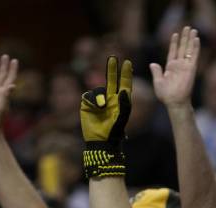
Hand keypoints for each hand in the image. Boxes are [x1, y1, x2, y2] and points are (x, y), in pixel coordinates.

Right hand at [81, 56, 131, 176]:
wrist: (100, 141)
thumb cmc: (114, 131)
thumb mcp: (122, 117)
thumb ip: (125, 104)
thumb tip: (124, 91)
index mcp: (120, 101)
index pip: (124, 84)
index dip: (125, 74)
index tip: (127, 63)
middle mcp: (110, 99)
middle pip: (111, 80)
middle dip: (111, 69)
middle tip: (112, 58)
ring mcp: (98, 101)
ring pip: (98, 90)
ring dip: (99, 96)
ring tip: (101, 107)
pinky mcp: (87, 105)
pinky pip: (89, 96)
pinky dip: (92, 100)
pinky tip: (95, 108)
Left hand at [150, 26, 199, 108]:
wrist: (174, 101)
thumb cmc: (166, 95)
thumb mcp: (158, 82)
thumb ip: (156, 72)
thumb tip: (152, 64)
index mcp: (170, 67)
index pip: (173, 52)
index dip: (174, 43)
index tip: (175, 34)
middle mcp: (179, 65)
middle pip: (182, 48)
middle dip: (184, 38)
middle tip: (187, 27)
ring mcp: (185, 66)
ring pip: (189, 49)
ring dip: (191, 39)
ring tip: (193, 29)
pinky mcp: (191, 68)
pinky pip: (194, 56)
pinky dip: (195, 47)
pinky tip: (196, 39)